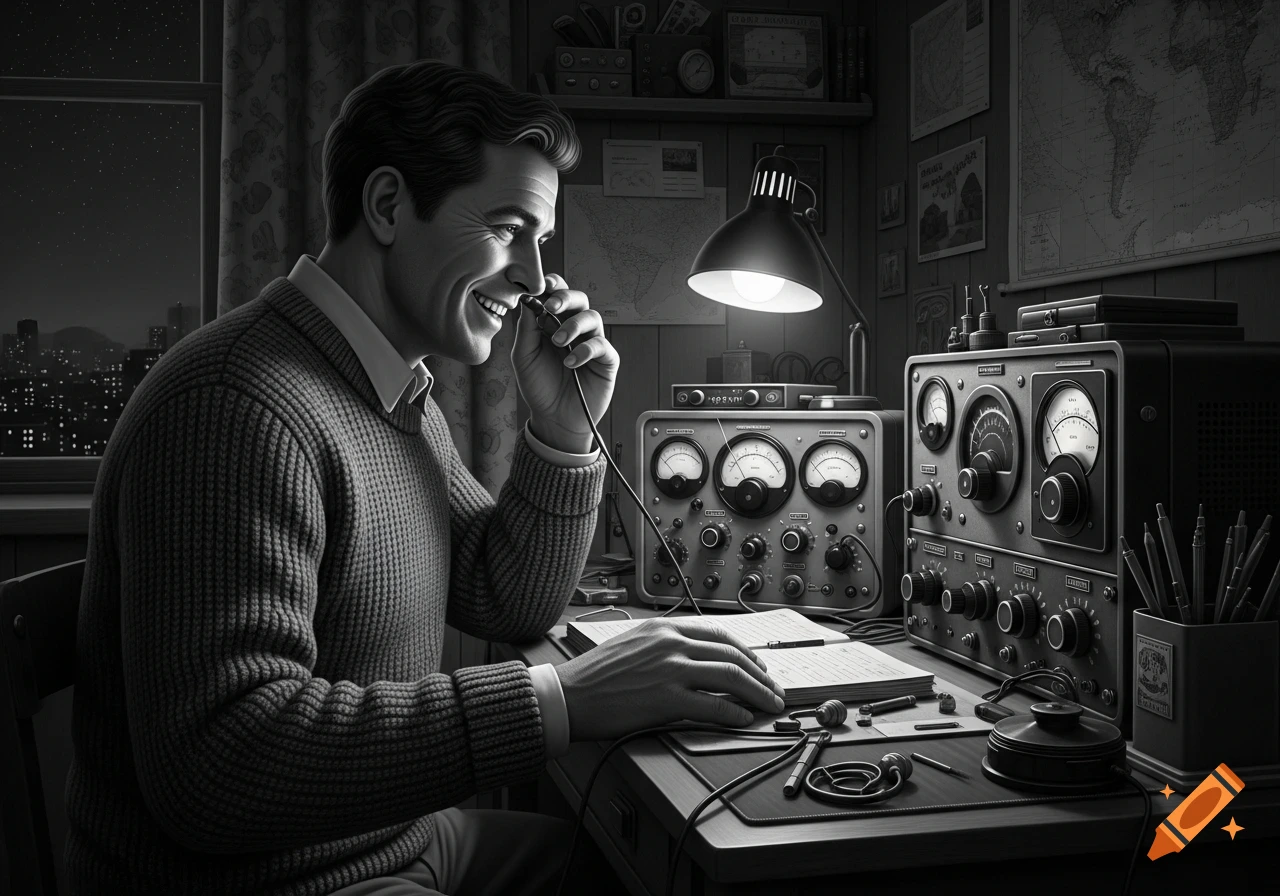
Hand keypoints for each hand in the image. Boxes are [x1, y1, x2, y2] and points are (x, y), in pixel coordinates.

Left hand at [512, 273, 619, 454]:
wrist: (554, 418)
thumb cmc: (539, 387)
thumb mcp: (523, 357)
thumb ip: (526, 329)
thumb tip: (528, 300)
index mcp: (554, 323)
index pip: (558, 295)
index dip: (554, 286)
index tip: (544, 287)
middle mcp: (575, 329)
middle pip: (579, 299)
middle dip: (566, 298)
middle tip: (552, 308)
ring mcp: (592, 343)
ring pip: (593, 318)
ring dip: (574, 326)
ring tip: (558, 343)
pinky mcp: (606, 361)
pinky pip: (601, 346)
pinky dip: (585, 351)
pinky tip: (570, 364)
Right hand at [556, 618, 786, 741]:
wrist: (568, 694)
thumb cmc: (595, 675)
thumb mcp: (633, 644)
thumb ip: (665, 646)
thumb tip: (695, 659)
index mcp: (663, 627)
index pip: (718, 634)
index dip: (745, 651)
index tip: (757, 665)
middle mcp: (671, 642)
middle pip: (731, 655)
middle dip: (760, 675)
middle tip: (773, 689)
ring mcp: (671, 669)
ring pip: (731, 677)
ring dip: (757, 693)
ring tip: (769, 705)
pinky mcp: (667, 698)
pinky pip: (713, 705)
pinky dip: (733, 713)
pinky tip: (742, 719)